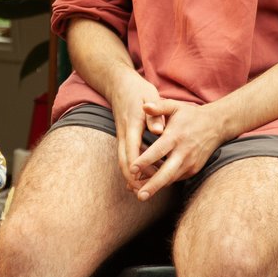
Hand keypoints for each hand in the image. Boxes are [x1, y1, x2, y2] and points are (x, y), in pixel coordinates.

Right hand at [109, 72, 163, 188]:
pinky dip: (134, 166)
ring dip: (131, 175)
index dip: (137, 167)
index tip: (142, 181)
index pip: (132, 150)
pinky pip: (127, 155)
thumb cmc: (137, 90)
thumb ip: (154, 115)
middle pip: (124, 160)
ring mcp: (122, 135)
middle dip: (131, 178)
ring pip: (124, 160)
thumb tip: (158, 132)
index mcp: (132, 125)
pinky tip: (145, 174)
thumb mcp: (149, 96)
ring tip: (143, 189)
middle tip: (141, 193)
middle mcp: (124, 133)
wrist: (118, 83)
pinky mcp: (124, 136)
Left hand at [127, 99, 227, 200]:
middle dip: (153, 186)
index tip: (131, 169)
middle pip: (167, 173)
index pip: (158, 151)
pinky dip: (164, 183)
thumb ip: (159, 107)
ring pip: (171, 179)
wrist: (216, 125)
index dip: (145, 161)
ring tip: (139, 194)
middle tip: (139, 196)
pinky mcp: (193, 169)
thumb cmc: (190, 115)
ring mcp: (190, 163)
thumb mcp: (175, 106)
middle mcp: (184, 152)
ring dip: (156, 187)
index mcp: (176, 136)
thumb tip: (144, 106)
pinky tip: (150, 185)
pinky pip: (176, 178)